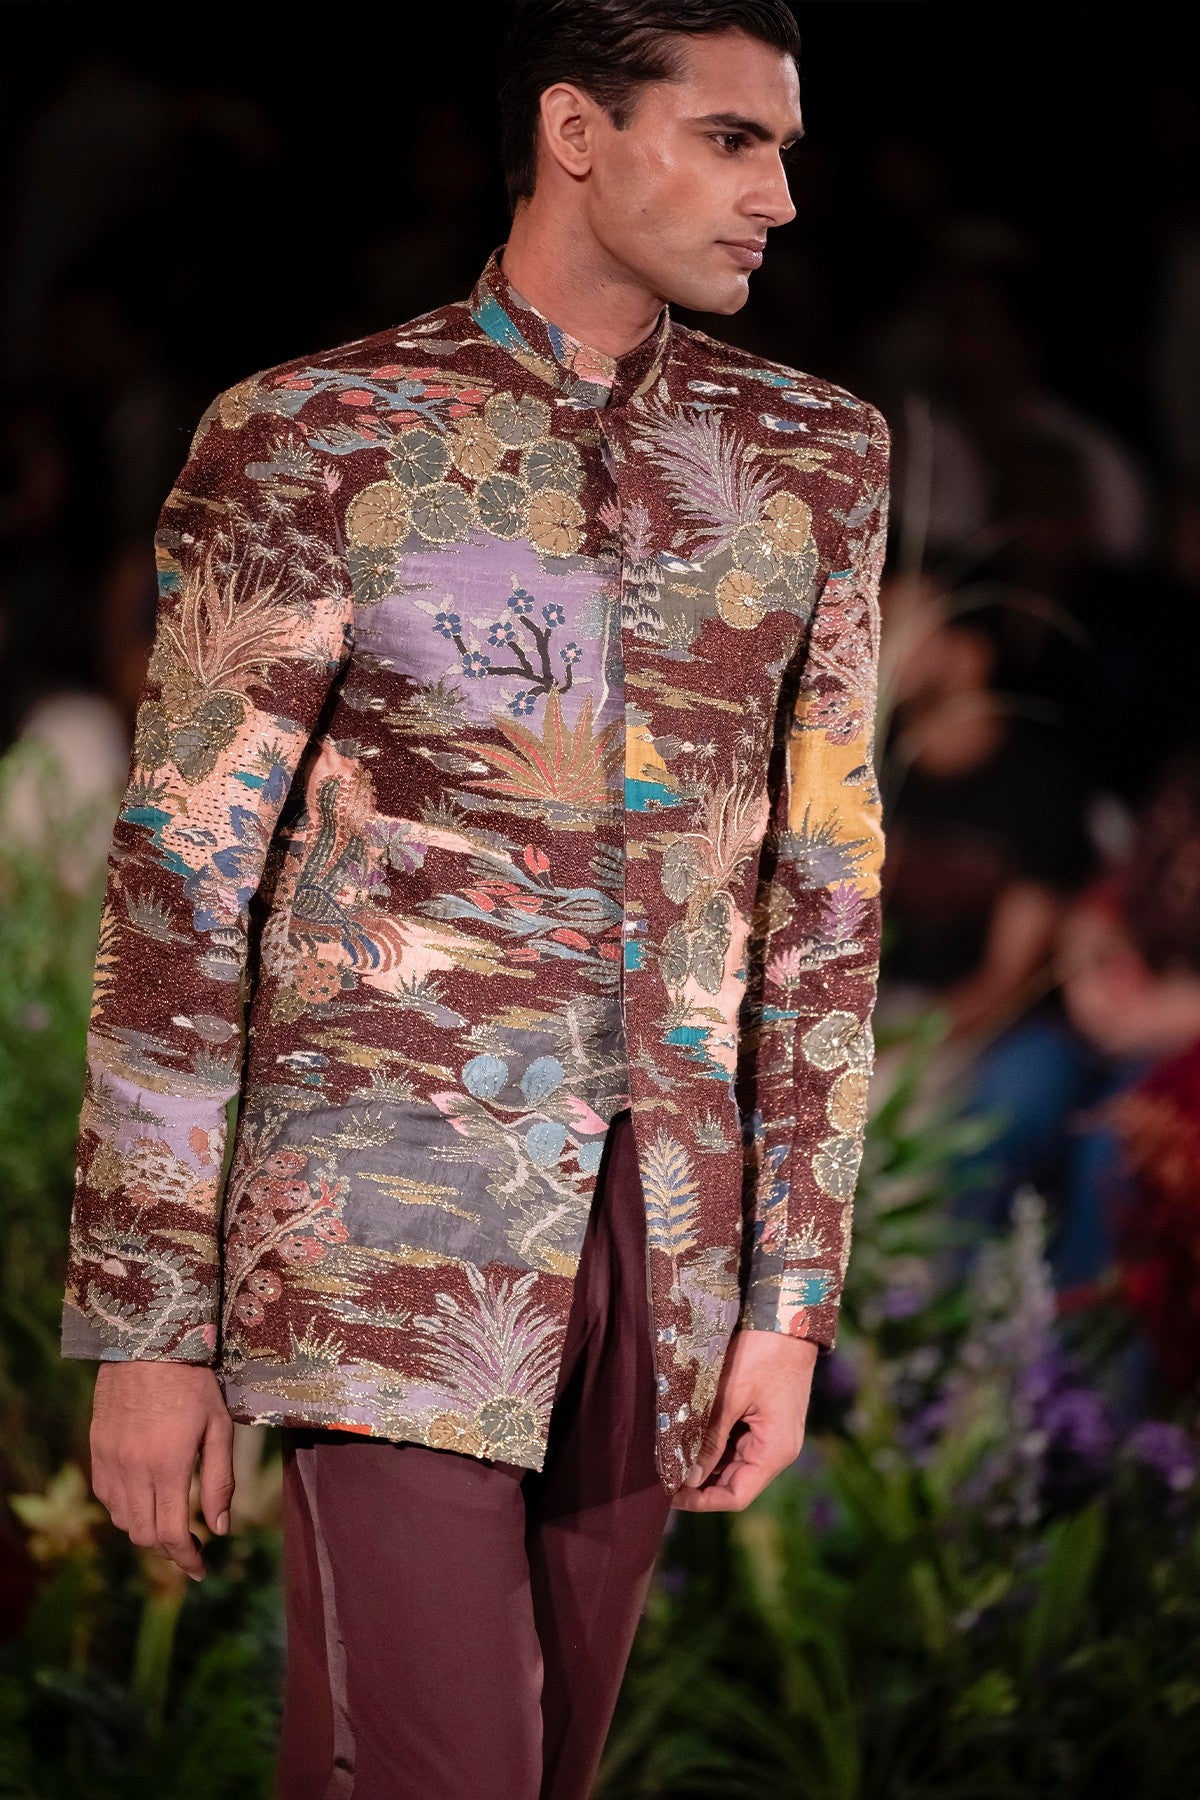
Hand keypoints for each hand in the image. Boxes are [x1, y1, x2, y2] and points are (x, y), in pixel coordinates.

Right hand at [90, 1362, 233, 1580]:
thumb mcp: (218, 1428)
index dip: (188, 1560)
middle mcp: (134, 1470)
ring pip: (123, 1520)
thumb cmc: (193, 1383)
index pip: (173, 1535)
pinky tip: (145, 1498)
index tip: (201, 1569)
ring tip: (171, 1521)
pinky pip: (107, 1497)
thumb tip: (221, 1529)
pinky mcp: (97, 1450)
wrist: (147, 1344)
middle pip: (145, 1535)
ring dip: (147, 1531)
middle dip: (169, 1550)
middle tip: (191, 1545)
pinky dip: (126, 1510)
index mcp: (168, 1467)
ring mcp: (111, 1461)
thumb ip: (219, 1480)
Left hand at [671, 1328, 817, 1511]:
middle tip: (663, 1472)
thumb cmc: (762, 1354)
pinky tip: (690, 1434)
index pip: (736, 1495)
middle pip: (734, 1481)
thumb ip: (709, 1439)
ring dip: (705, 1460)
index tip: (669, 1492)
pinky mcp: (765, 1417)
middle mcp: (777, 1448)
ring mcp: (772, 1433)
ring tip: (672, 1454)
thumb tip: (688, 1477)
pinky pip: (736, 1440)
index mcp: (775, 1451)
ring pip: (733, 1461)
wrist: (788, 1316)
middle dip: (699, 1481)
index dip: (702, 1500)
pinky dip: (714, 1442)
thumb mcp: (729, 1397)